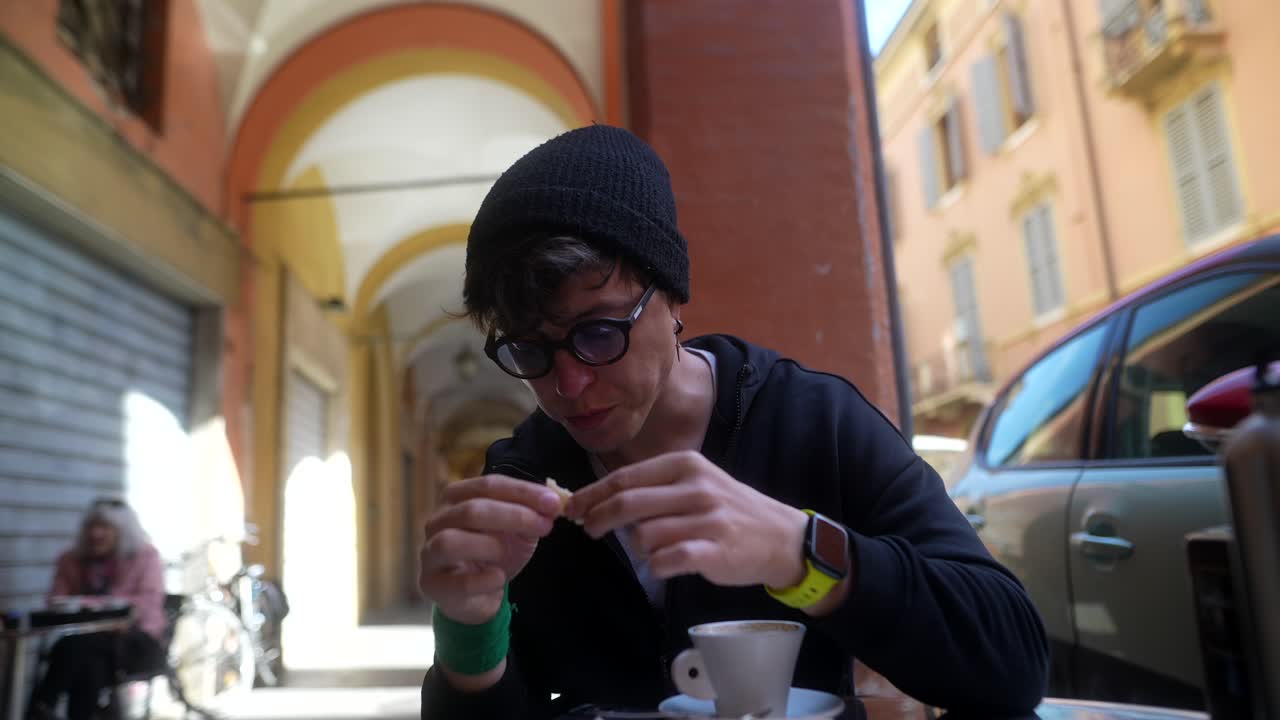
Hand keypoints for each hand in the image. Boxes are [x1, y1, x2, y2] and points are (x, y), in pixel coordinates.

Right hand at [419, 475, 561, 624]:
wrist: (477, 594)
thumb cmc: (494, 553)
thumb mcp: (516, 529)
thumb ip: (531, 513)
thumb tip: (553, 503)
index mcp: (456, 498)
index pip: (488, 485)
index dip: (522, 492)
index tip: (553, 502)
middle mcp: (437, 521)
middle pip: (471, 510)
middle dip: (513, 516)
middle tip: (544, 526)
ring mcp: (430, 553)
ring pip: (451, 541)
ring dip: (489, 545)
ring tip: (508, 553)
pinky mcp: (432, 585)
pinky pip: (456, 582)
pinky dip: (482, 580)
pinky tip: (498, 579)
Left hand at [564, 451, 808, 588]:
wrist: (781, 537)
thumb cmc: (729, 510)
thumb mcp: (696, 483)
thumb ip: (655, 489)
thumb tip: (599, 500)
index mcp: (685, 465)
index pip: (625, 478)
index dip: (592, 494)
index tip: (572, 508)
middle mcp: (695, 487)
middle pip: (627, 503)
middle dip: (598, 518)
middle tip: (587, 530)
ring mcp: (706, 519)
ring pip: (645, 535)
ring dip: (637, 547)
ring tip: (650, 549)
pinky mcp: (714, 550)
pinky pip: (668, 560)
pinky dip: (657, 566)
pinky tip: (664, 565)